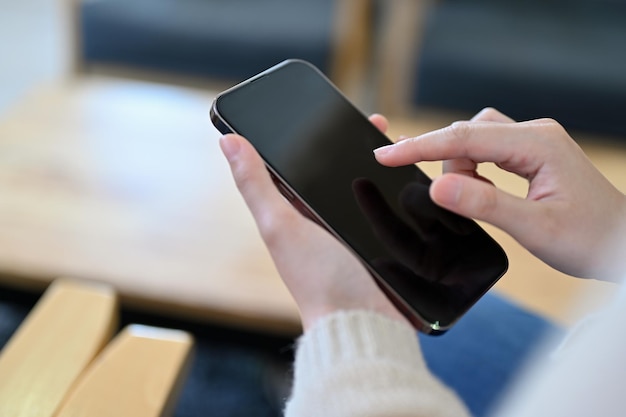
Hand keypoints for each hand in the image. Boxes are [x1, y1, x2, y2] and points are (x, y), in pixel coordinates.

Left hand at [219, 115, 407, 329]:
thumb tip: (227, 141)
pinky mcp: (378, 246)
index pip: (297, 167)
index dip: (312, 139)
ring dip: (379, 166)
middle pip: (335, 176)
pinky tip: (414, 179)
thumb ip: (256, 185)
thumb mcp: (281, 226)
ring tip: (398, 143)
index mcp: (293, 216)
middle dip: (354, 147)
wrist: (363, 324)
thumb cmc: (319, 280)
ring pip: (365, 190)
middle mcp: (320, 224)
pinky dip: (396, 191)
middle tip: (375, 124)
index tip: (329, 114)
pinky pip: (387, 210)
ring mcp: (350, 235)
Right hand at [374, 108, 625, 280]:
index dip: (420, 146)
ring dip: (459, 165)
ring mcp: (533, 142)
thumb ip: (483, 205)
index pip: (465, 137)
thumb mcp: (534, 228)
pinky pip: (488, 151)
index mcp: (537, 144)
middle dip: (438, 156)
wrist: (622, 244)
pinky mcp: (531, 155)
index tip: (385, 154)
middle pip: (467, 132)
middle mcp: (534, 134)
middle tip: (425, 189)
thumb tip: (435, 187)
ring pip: (475, 139)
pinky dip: (472, 169)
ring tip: (466, 199)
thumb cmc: (590, 238)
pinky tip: (475, 191)